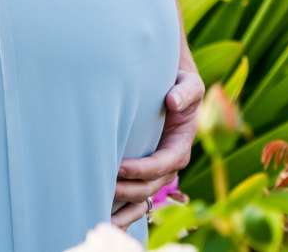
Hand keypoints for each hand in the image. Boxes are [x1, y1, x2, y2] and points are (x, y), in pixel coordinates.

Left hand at [111, 65, 202, 227]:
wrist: (173, 92)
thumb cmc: (181, 87)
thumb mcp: (189, 84)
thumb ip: (185, 91)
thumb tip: (172, 101)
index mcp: (180, 148)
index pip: (161, 165)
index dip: (141, 169)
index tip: (120, 167)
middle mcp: (170, 165)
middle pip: (149, 187)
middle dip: (127, 189)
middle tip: (102, 185)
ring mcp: (158, 172)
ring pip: (140, 195)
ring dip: (121, 197)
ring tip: (98, 193)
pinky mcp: (145, 172)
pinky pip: (134, 194)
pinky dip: (121, 204)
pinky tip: (101, 201)